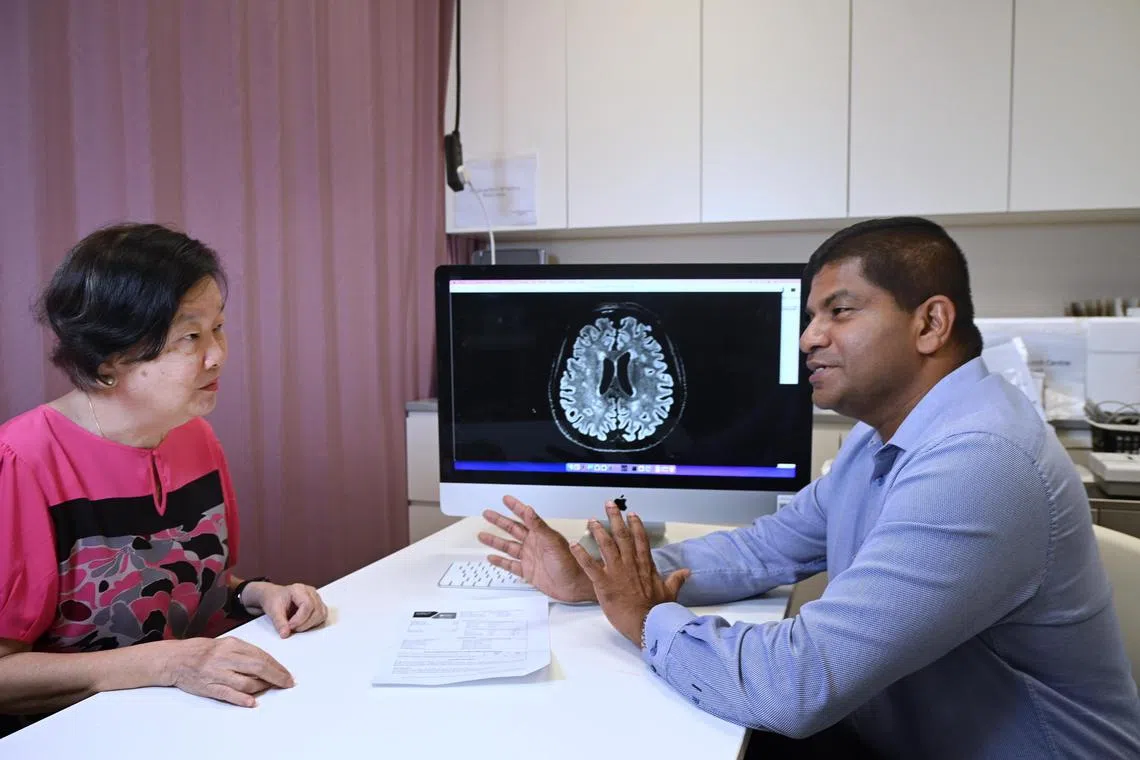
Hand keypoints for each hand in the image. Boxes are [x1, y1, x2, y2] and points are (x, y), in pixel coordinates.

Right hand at [162, 637, 293, 707]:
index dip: (277, 666)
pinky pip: (228, 694)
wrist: (175, 659)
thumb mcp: (225, 644)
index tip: (287, 674)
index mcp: (232, 644)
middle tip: (287, 683)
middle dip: (277, 676)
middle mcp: (225, 658)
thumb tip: (267, 663)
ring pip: (246, 682)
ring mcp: (216, 673)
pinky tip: (252, 702)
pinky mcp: (208, 687)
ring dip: (262, 688)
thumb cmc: (202, 650)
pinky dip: (241, 699)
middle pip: (258, 668)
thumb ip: (245, 652)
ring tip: (269, 688)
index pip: (261, 656)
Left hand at [242, 582, 327, 637]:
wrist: (274, 597)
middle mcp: (310, 592)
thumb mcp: (273, 610)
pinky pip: (322, 616)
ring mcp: (316, 598)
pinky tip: (303, 624)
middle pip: (316, 610)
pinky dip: (313, 623)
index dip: (300, 619)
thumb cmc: (274, 599)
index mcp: (299, 589)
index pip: (308, 605)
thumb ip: (279, 622)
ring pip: (321, 614)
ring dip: (310, 624)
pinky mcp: (318, 605)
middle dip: (304, 624)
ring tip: (296, 626)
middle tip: (291, 628)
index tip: (289, 626)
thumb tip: (285, 634)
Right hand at [478, 495, 595, 602]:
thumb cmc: (571, 563)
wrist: (576, 585)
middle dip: (499, 521)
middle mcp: (534, 544)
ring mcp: (530, 557)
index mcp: (541, 534)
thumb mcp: (553, 541)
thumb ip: (539, 526)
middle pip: (512, 530)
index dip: (515, 507)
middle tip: (487, 514)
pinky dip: (501, 562)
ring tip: (482, 535)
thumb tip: (529, 510)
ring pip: (508, 546)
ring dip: (495, 541)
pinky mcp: (528, 572)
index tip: (506, 499)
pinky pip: (511, 565)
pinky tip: (492, 558)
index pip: (525, 516)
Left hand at [570, 502, 689, 645]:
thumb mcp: (670, 592)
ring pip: (606, 545)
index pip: (640, 539)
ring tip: (591, 520)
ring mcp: (616, 572)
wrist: (648, 623)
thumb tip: (686, 573)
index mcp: (645, 565)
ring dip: (598, 531)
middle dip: (615, 518)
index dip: (635, 525)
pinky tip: (573, 545)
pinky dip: (580, 554)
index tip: (631, 514)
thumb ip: (676, 580)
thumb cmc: (657, 611)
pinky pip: (589, 565)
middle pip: (622, 535)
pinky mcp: (604, 583)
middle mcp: (630, 564)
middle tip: (609, 505)